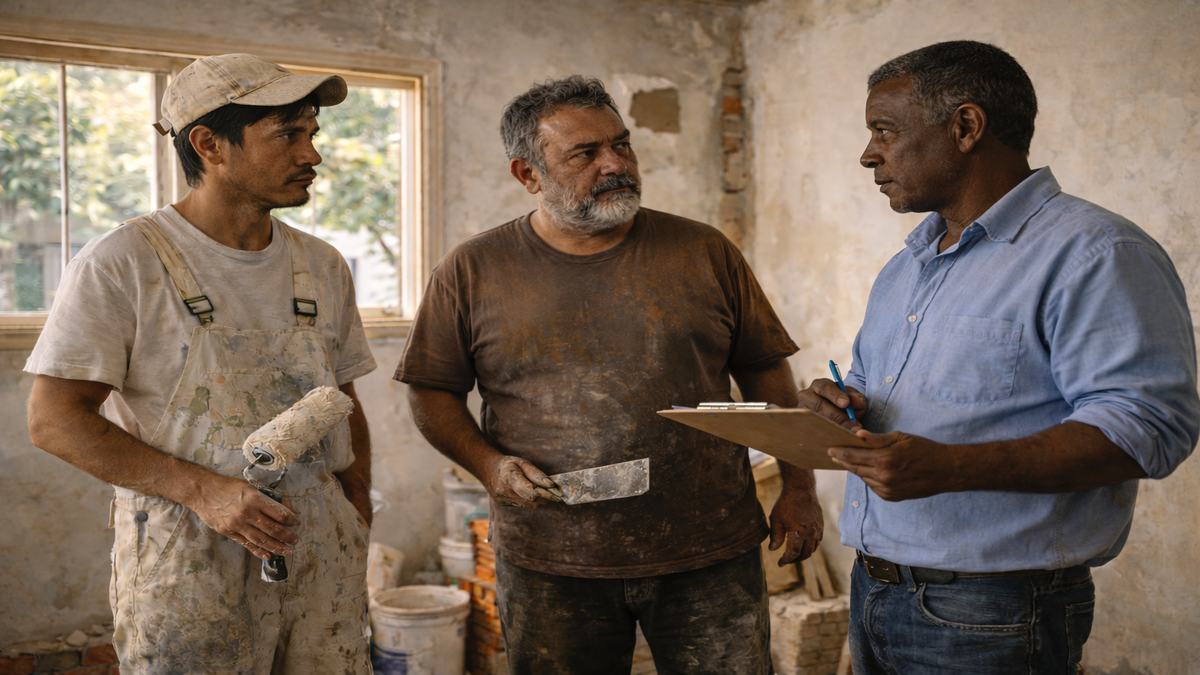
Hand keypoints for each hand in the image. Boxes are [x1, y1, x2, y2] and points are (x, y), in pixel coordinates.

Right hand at [189, 474, 300, 560]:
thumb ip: (270, 499)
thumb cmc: (229, 487)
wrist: (202, 491)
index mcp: (255, 498)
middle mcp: (247, 512)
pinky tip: (268, 555)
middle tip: (296, 541)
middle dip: (287, 536)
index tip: (296, 523)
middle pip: (272, 529)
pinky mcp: (228, 532)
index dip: (290, 520)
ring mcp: (237, 524)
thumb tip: (289, 510)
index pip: (279, 513)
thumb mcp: (251, 487)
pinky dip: (258, 551)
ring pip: (261, 539)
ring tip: (287, 551)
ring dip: (276, 547)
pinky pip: (246, 544)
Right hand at [486, 455, 562, 507]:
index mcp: (510, 478)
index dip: (545, 494)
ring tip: (542, 492)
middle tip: (553, 493)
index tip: (557, 493)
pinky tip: (530, 494)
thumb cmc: (508, 464)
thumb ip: (537, 474)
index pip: (530, 491)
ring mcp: (503, 500)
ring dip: (538, 500)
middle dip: (544, 498)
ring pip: (528, 505)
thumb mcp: (523, 463)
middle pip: (531, 501)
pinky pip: (522, 505)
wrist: (488, 470)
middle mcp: (505, 491)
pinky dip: (529, 501)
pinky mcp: (503, 504)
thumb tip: (551, 485)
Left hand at [767, 486, 823, 564]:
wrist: (801, 489)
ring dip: (805, 554)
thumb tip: (773, 549)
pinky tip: (805, 545)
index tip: (780, 563)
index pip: (793, 553)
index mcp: (799, 533)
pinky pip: (818, 540)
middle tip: (787, 560)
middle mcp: (811, 533)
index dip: (786, 560)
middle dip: (796, 560)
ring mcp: (817, 529)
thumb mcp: (776, 519)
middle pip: (805, 554)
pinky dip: (812, 546)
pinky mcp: (821, 524)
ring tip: (795, 555)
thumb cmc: (786, 503)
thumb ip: (775, 536)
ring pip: (813, 548)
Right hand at [798, 378, 866, 430]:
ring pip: (815, 420)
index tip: (846, 403)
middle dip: (837, 417)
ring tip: (849, 435)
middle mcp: (806, 396)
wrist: (833, 418)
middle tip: (853, 427)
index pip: (824, 387)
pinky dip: (826, 436)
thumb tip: (855, 402)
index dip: (835, 395)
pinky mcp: (801, 426)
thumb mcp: (853, 400)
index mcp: (819, 386)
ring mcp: (801, 411)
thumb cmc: (844, 406)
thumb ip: (857, 399)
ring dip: (833, 428)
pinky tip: (838, 441)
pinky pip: (812, 432)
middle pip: (819, 405)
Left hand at [829, 429, 960, 500]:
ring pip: (863, 478)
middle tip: (833, 454)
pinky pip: (873, 486)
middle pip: (855, 468)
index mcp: (885, 459)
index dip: (840, 452)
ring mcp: (887, 489)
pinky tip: (869, 470)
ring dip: (856, 469)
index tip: (830, 448)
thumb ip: (877, 439)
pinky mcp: (891, 497)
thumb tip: (857, 434)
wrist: (945, 471)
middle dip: (843, 460)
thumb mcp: (901, 437)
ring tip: (849, 461)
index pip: (854, 456)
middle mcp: (884, 477)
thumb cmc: (924, 449)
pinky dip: (869, 478)